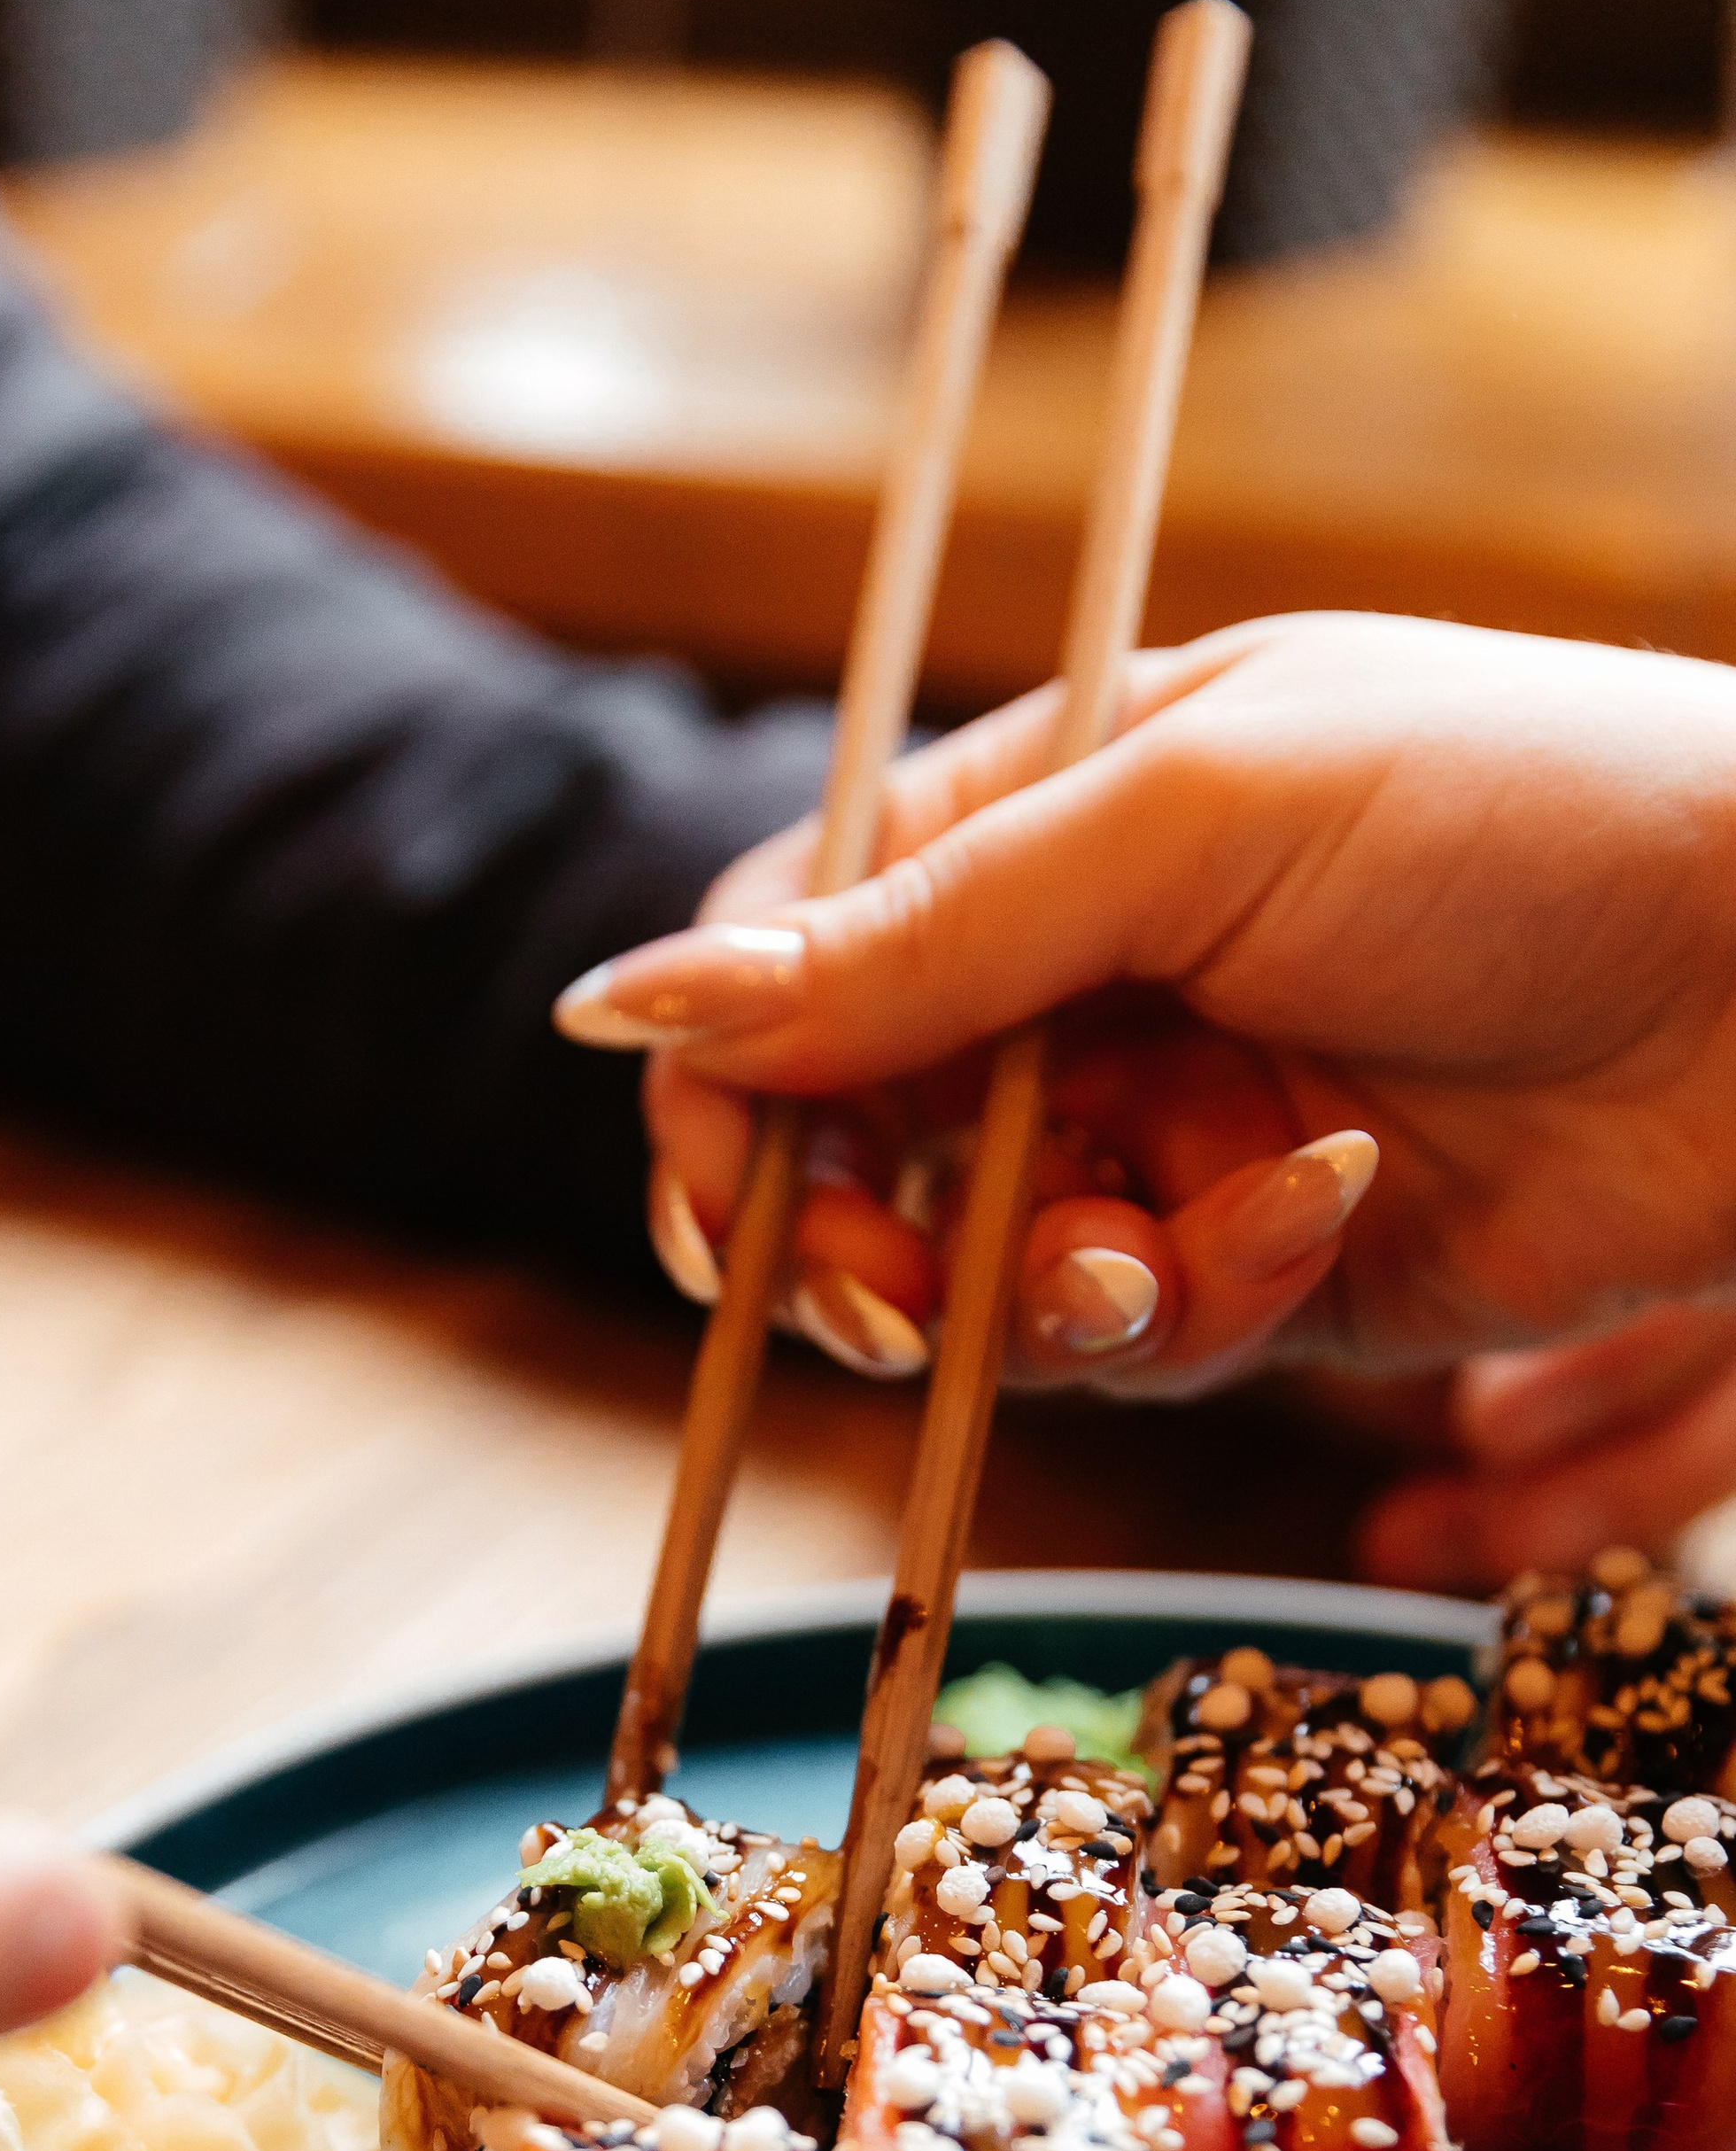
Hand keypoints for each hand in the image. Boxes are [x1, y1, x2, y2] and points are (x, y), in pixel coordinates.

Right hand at [558, 616, 1735, 1572]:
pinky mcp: (1263, 1265)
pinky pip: (1142, 1334)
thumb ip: (916, 933)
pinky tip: (1321, 1212)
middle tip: (889, 1292)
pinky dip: (1202, 1296)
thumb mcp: (1194, 822)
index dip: (728, 1085)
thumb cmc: (1527, 816)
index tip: (721, 1197)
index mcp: (1046, 816)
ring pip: (981, 1273)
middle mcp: (1083, 979)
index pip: (795, 957)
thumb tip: (623, 999)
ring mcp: (1169, 1128)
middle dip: (853, 1236)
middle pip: (853, 1145)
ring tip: (1134, 1257)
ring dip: (1032, 1289)